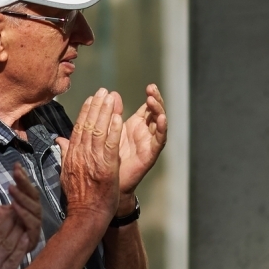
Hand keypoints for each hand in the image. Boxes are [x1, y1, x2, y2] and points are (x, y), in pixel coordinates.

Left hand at [0, 158, 42, 253]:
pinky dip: (25, 215)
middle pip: (34, 197)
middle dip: (26, 184)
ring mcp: (30, 228)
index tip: (16, 167)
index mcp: (20, 207)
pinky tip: (15, 207)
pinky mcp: (30, 241)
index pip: (26, 189)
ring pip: (36, 210)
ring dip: (25, 198)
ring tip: (12, 189)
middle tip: (16, 174)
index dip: (23, 178)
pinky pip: (32, 226)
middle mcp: (28, 216)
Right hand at [55, 88, 120, 227]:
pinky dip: (113, 129)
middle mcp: (80, 154)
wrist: (86, 216)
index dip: (86, 111)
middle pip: (88, 124)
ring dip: (105, 112)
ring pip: (98, 130)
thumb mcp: (66, 173)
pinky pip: (109, 144)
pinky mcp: (106, 167)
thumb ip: (65, 154)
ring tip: (111, 97)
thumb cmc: (78, 198)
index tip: (91, 98)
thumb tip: (59, 139)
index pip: (79, 128)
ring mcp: (93, 160)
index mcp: (72, 155)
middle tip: (103, 91)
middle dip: (97, 106)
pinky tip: (117, 117)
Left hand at [117, 83, 166, 200]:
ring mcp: (149, 143)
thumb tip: (113, 93)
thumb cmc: (108, 156)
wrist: (107, 182)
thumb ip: (111, 113)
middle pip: (156, 113)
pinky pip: (158, 141)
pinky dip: (161, 129)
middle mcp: (146, 132)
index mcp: (137, 125)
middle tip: (152, 89)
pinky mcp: (150, 154)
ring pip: (159, 124)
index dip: (151, 96)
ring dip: (158, 111)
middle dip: (156, 100)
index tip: (150, 85)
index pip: (148, 107)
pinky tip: (161, 119)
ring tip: (153, 100)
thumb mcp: (108, 130)